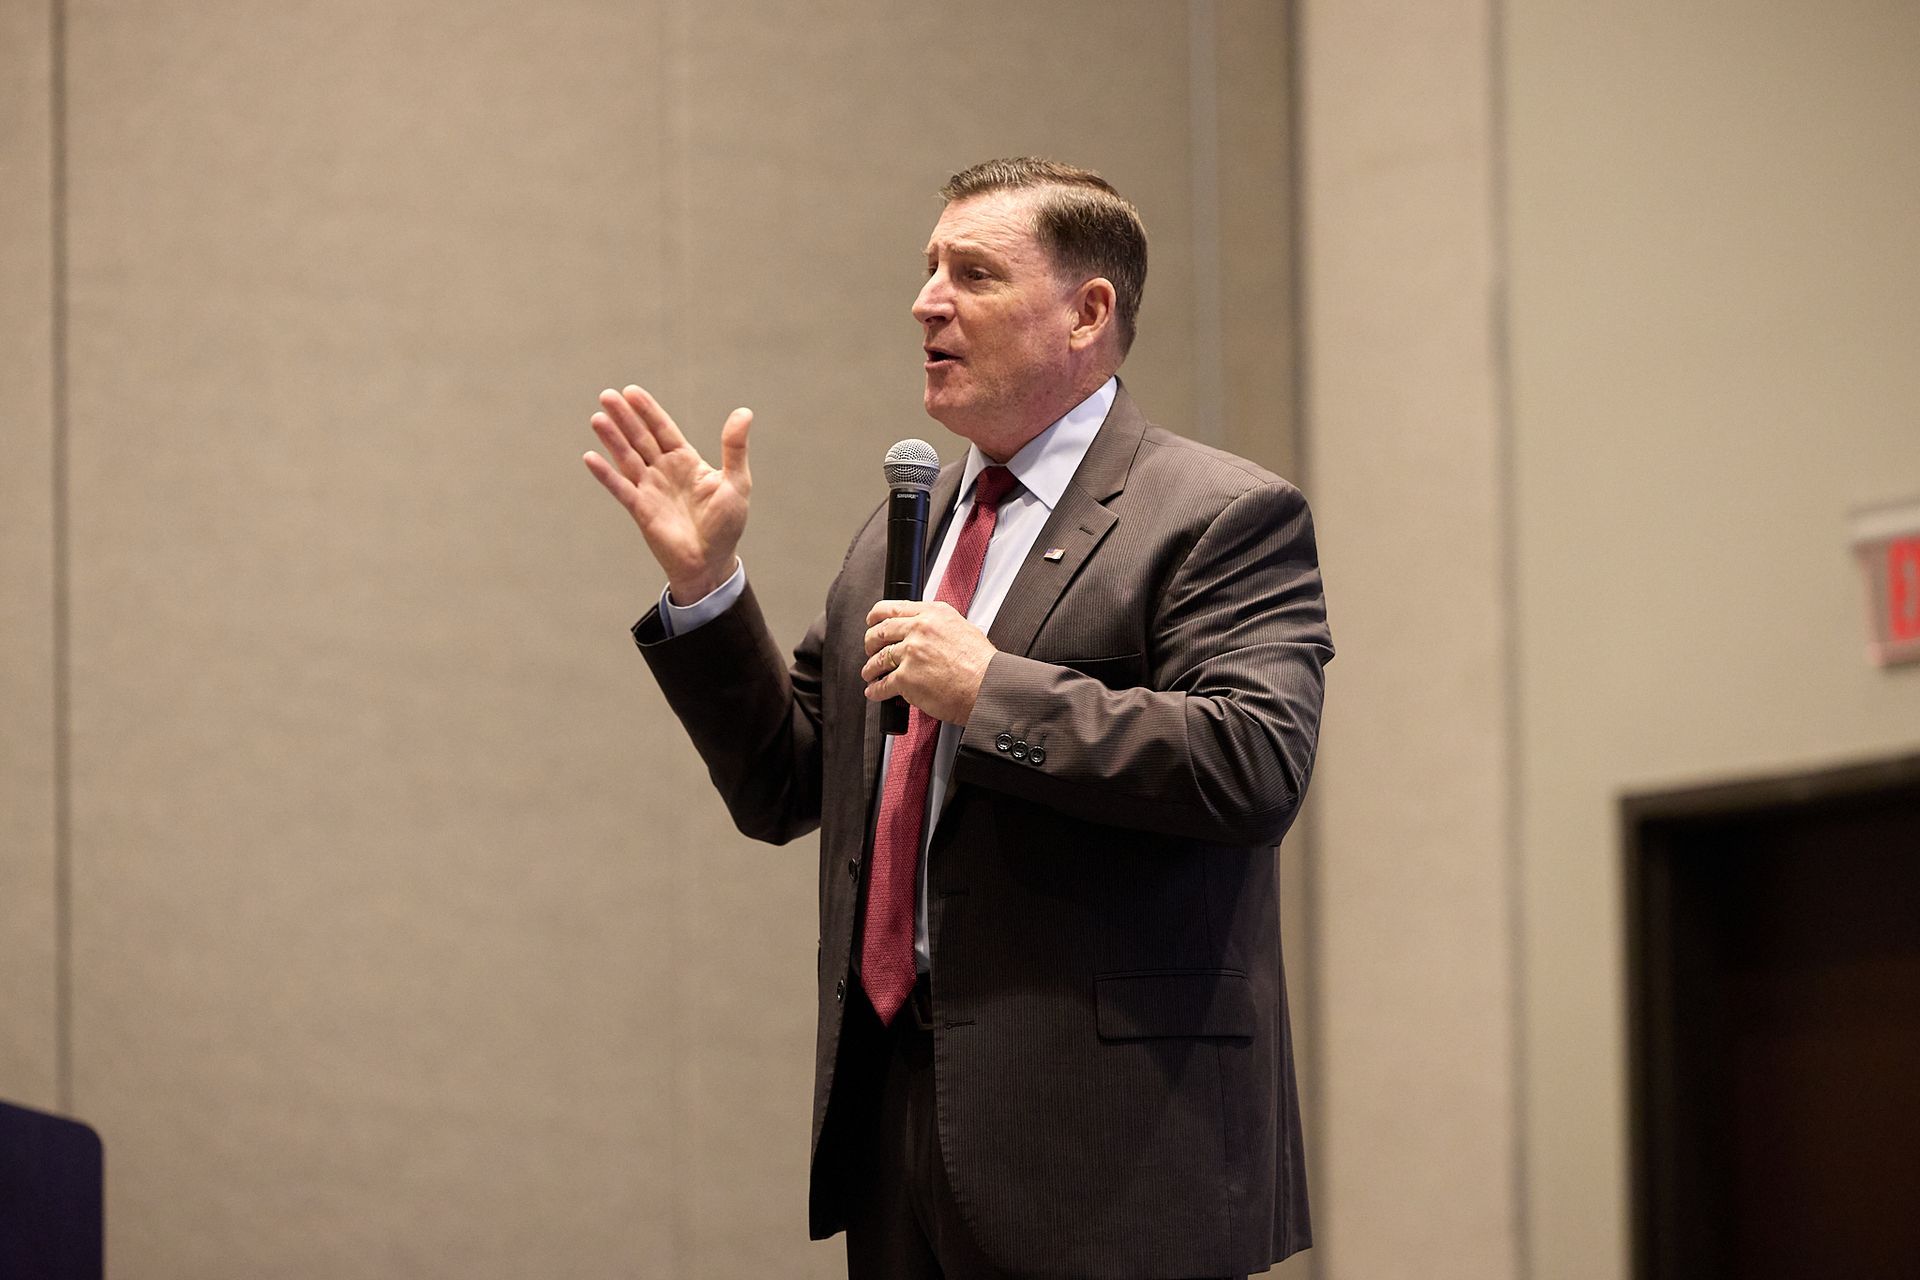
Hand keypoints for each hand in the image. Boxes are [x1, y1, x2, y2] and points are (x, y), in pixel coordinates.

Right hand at [583, 385, 752, 601]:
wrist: (711, 562)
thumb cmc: (726, 524)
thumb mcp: (736, 482)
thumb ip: (735, 447)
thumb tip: (744, 411)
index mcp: (686, 461)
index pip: (663, 429)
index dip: (648, 411)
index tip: (631, 391)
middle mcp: (664, 471)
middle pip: (640, 438)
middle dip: (625, 417)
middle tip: (607, 395)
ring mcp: (650, 489)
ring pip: (627, 458)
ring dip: (612, 439)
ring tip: (597, 418)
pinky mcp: (640, 510)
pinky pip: (620, 488)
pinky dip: (605, 474)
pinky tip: (590, 457)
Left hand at [861, 600, 996, 724]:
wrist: (986, 687)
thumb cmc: (981, 664)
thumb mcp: (962, 628)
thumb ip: (938, 625)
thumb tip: (924, 629)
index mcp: (933, 614)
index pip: (892, 608)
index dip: (876, 616)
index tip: (872, 621)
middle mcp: (919, 629)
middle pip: (880, 632)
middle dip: (870, 643)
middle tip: (870, 650)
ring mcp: (910, 653)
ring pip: (877, 659)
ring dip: (870, 669)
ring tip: (871, 674)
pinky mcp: (905, 678)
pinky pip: (882, 685)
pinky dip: (876, 690)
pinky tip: (876, 692)